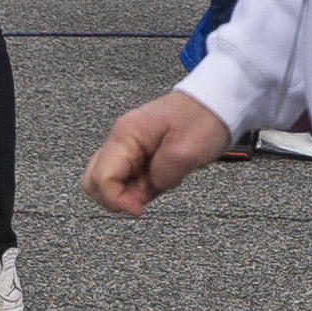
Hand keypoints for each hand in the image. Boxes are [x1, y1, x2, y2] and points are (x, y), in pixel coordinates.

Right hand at [83, 89, 233, 216]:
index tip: (139, 208)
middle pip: (94, 181)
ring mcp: (128, 146)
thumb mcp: (186, 152)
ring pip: (109, 182)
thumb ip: (160, 176)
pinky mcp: (138, 153)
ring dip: (130, 192)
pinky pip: (128, 178)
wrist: (217, 102)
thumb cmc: (203, 118)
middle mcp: (121, 139)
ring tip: (160, 181)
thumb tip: (143, 191)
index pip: (100, 178)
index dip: (116, 200)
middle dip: (116, 198)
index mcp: (126, 134)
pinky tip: (162, 177)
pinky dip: (140, 186)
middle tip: (145, 196)